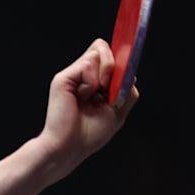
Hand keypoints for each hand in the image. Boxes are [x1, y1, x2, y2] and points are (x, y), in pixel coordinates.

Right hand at [38, 38, 138, 180]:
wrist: (69, 148)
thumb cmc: (90, 134)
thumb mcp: (117, 111)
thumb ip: (127, 91)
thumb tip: (130, 72)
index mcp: (93, 82)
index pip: (108, 55)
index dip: (119, 59)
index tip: (125, 72)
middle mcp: (82, 75)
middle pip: (102, 47)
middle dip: (114, 63)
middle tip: (110, 87)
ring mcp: (72, 75)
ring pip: (97, 52)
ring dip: (104, 75)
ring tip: (94, 96)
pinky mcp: (63, 78)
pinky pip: (88, 64)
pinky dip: (92, 82)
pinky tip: (83, 97)